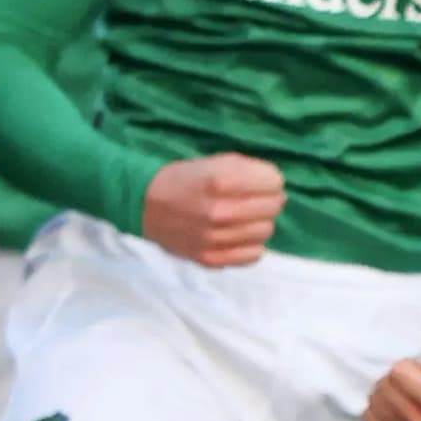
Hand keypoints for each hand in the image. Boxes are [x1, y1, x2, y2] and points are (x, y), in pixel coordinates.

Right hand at [142, 153, 283, 266]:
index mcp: (219, 181)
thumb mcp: (214, 162)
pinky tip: (237, 235)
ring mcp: (214, 239)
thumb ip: (249, 170)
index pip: (273, 183)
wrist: (143, 204)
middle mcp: (218, 212)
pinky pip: (253, 255)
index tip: (262, 182)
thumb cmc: (183, 179)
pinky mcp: (210, 259)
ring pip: (266, 231)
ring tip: (243, 217)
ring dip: (259, 222)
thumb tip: (278, 185)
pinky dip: (250, 244)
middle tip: (253, 200)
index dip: (270, 180)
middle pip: (273, 207)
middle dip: (268, 200)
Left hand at [363, 322, 420, 420]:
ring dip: (385, 393)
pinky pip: (369, 419)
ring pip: (374, 403)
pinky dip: (377, 409)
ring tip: (408, 395)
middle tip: (416, 384)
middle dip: (394, 379)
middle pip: (384, 388)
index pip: (398, 373)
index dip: (408, 366)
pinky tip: (398, 408)